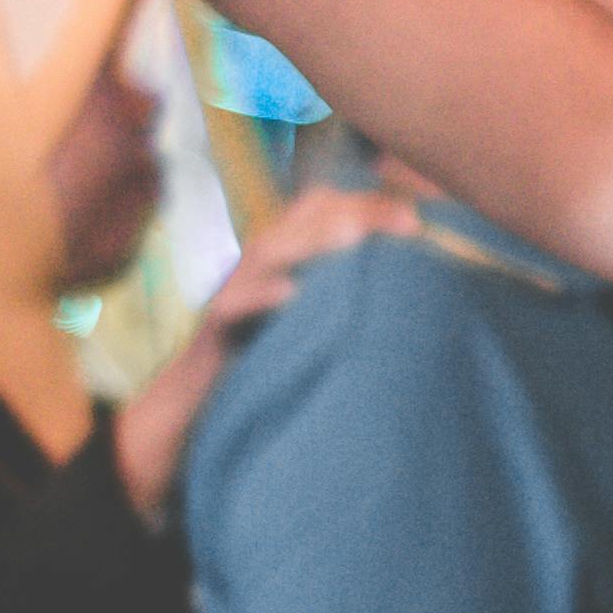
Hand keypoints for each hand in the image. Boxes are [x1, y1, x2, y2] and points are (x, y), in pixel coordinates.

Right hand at [109, 188, 414, 513]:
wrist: (195, 409)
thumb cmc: (268, 363)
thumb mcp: (315, 321)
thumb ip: (351, 295)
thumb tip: (417, 284)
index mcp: (286, 256)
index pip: (324, 206)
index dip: (368, 203)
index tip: (417, 218)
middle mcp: (260, 265)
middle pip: (302, 218)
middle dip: (355, 213)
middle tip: (407, 223)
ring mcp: (233, 292)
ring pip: (269, 252)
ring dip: (313, 240)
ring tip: (355, 237)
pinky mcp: (213, 330)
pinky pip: (232, 306)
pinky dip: (261, 296)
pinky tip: (291, 294)